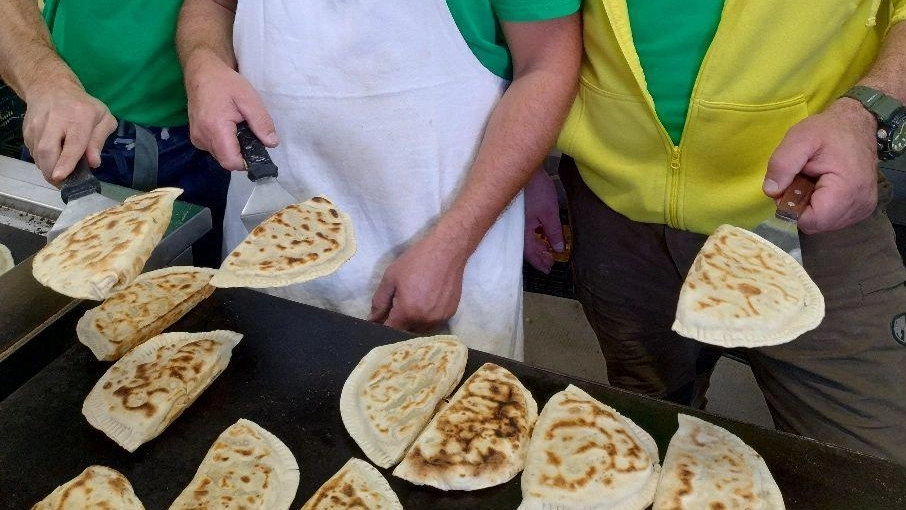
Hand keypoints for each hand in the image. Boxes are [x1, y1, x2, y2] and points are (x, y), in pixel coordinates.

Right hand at [22, 81, 115, 182]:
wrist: (51, 87)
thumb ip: (99, 140)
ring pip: (38, 154)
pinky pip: (33, 152)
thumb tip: (93, 162)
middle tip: (63, 184)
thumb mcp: (103, 118)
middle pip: (47, 150)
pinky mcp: (27, 130)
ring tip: (60, 173)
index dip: (66, 162)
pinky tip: (53, 159)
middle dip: (52, 172)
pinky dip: (42, 161)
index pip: (72, 143)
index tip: (61, 177)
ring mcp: (37, 125)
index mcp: (79, 117)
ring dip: (48, 169)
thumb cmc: (83, 106)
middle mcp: (55, 120)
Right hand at [183, 52, 276, 169]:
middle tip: (249, 131)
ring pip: (221, 156)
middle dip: (242, 152)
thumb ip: (261, 123)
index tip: (257, 147)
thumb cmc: (225, 83)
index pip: (231, 162)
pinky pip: (215, 149)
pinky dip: (225, 143)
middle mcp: (202, 137)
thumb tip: (272, 143)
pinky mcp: (196, 137)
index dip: (247, 161)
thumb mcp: (249, 99)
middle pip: (227, 160)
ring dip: (233, 147)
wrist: (202, 72)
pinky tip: (229, 127)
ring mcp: (197, 138)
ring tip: (238, 126)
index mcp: (215, 128)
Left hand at [369, 235, 465, 333]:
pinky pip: (433, 323)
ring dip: (413, 322)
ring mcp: (440, 319)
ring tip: (412, 303)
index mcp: (408, 312)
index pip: (390, 331)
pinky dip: (426, 317)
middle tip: (396, 307)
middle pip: (406, 333)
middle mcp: (425, 320)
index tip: (381, 318)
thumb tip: (374, 320)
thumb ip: (380, 302)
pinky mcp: (450, 314)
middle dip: (398, 324)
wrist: (447, 251)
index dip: (383, 326)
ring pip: (420, 329)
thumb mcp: (390, 278)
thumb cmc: (416, 261)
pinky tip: (425, 302)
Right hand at [523, 168, 563, 272]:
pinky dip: (533, 237)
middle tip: (550, 262)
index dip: (540, 263)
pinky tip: (539, 235)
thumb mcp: (549, 213)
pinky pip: (524, 232)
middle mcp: (516, 230)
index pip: (531, 254)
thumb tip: (559, 248)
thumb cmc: (536, 191)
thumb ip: (553, 232)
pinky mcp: (517, 214)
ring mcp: (515, 222)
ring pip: (525, 241)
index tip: (549, 269)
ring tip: (547, 251)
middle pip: (526, 249)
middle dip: (539, 257)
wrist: (523, 170)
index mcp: (523, 232)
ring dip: (536, 247)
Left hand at [764, 99, 878, 233]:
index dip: (792, 209)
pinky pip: (834, 219)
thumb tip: (771, 191)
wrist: (856, 124)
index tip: (790, 186)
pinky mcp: (862, 208)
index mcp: (847, 189)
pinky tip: (824, 187)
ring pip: (824, 224)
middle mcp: (860, 205)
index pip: (812, 221)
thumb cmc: (828, 130)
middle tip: (801, 180)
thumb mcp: (799, 139)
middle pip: (816, 224)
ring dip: (811, 207)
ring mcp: (863, 208)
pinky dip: (823, 207)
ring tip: (814, 181)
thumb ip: (782, 165)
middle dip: (801, 207)